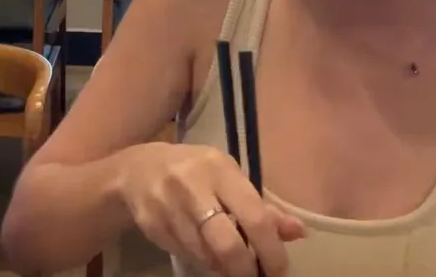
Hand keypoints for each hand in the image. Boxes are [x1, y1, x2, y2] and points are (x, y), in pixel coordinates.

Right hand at [114, 143, 304, 276]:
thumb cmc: (195, 172)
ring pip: (204, 255)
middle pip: (226, 244)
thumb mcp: (228, 178)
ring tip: (231, 263)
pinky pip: (185, 255)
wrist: (137, 170)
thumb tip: (298, 232)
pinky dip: (201, 260)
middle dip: (245, 269)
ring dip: (222, 266)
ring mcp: (167, 207)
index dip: (271, 250)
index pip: (253, 215)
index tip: (279, 270)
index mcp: (219, 169)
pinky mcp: (151, 226)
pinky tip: (206, 252)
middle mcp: (192, 186)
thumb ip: (261, 206)